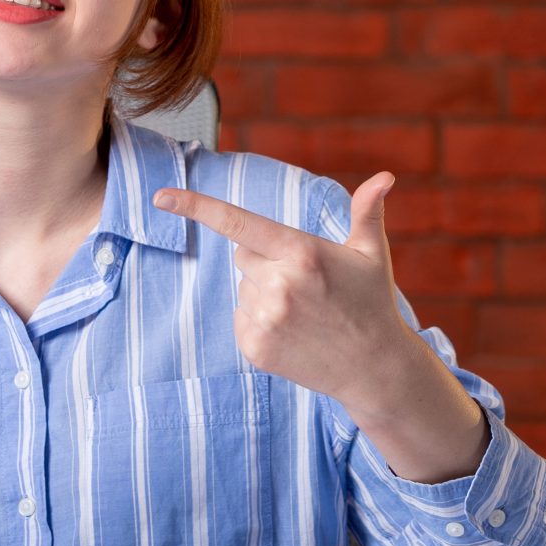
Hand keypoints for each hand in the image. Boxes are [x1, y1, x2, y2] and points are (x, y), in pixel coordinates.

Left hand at [152, 173, 413, 409]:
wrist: (374, 368)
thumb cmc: (371, 302)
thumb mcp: (371, 253)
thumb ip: (367, 210)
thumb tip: (385, 177)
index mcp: (301, 252)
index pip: (237, 222)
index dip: (195, 206)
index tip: (160, 196)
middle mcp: (278, 284)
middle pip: (243, 255)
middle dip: (266, 261)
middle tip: (306, 282)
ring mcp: (264, 319)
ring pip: (243, 287)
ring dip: (264, 292)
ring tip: (304, 311)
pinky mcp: (254, 347)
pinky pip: (240, 317)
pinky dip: (259, 320)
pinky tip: (292, 331)